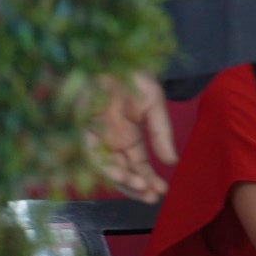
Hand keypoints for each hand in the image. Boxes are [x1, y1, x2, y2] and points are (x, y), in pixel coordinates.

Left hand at [93, 72, 176, 199]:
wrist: (110, 56)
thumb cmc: (132, 76)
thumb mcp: (155, 104)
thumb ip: (162, 134)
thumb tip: (171, 162)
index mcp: (128, 136)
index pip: (138, 164)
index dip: (149, 179)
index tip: (163, 191)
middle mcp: (111, 142)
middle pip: (123, 171)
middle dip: (137, 187)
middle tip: (151, 198)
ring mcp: (97, 138)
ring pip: (108, 169)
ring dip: (125, 182)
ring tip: (141, 189)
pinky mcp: (83, 132)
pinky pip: (94, 155)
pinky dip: (108, 168)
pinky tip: (124, 176)